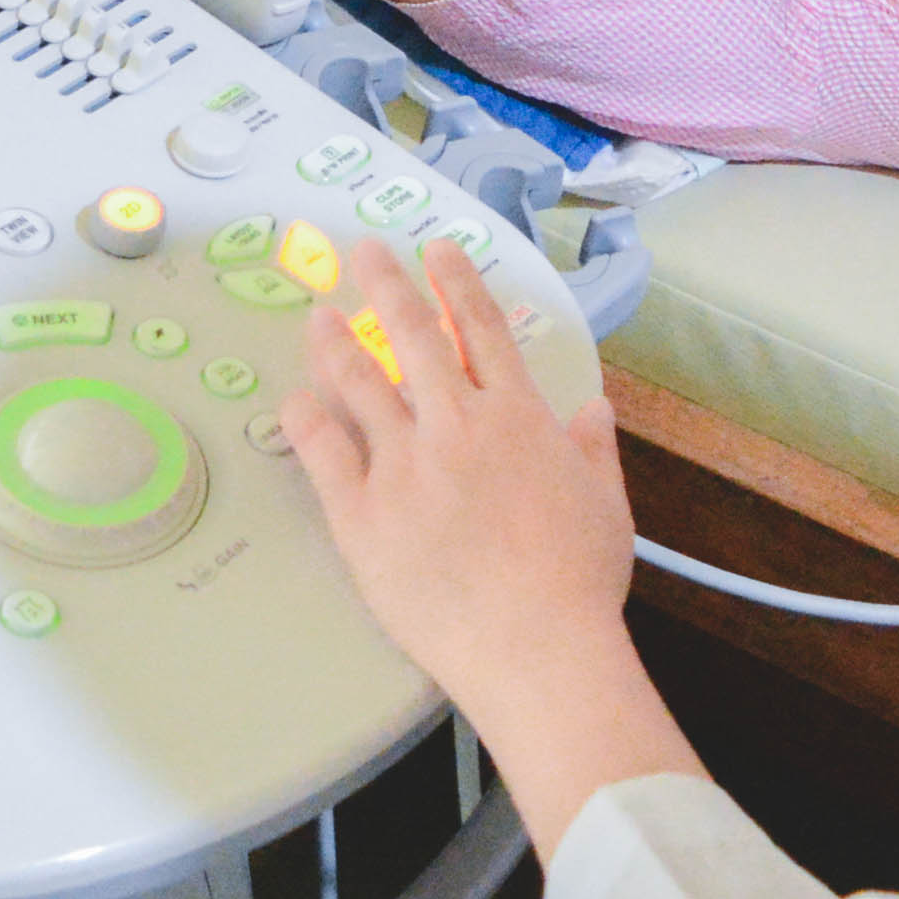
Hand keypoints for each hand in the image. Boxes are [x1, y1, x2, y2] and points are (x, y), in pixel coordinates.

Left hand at [281, 240, 635, 712]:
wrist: (534, 648)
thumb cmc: (579, 582)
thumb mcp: (607, 505)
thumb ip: (594, 449)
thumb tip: (593, 408)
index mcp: (518, 416)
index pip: (481, 328)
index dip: (457, 282)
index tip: (436, 250)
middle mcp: (455, 424)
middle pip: (413, 335)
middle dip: (385, 284)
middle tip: (363, 252)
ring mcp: (403, 466)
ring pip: (359, 382)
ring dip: (335, 341)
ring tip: (315, 315)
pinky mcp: (361, 514)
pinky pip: (322, 453)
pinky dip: (305, 419)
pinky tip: (292, 399)